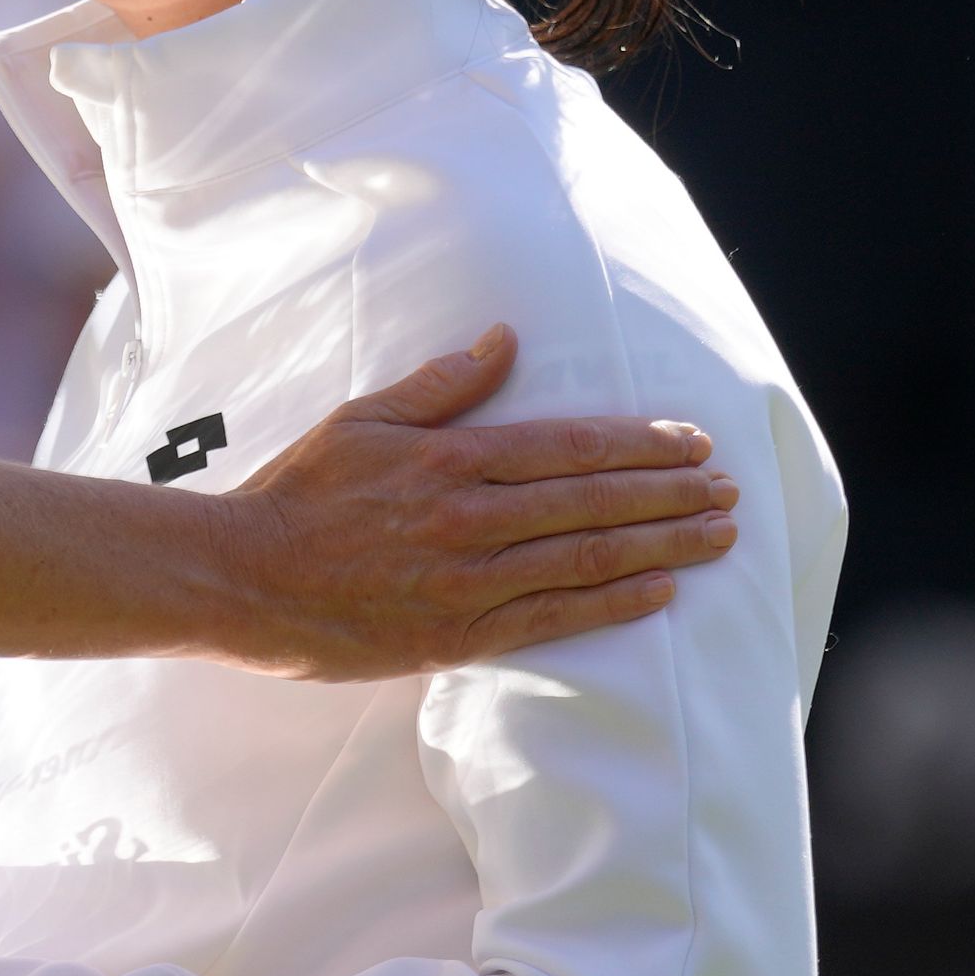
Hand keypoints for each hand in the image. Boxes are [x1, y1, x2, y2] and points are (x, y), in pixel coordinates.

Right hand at [219, 325, 739, 679]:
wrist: (245, 580)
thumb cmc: (300, 493)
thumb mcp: (364, 419)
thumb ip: (442, 385)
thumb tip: (503, 339)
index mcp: (452, 460)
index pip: (570, 447)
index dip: (640, 443)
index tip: (694, 441)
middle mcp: (471, 519)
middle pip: (596, 502)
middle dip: (672, 494)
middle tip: (729, 489)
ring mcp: (470, 583)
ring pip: (588, 560)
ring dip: (664, 545)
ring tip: (718, 534)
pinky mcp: (460, 636)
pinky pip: (554, 619)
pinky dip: (614, 604)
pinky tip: (661, 591)